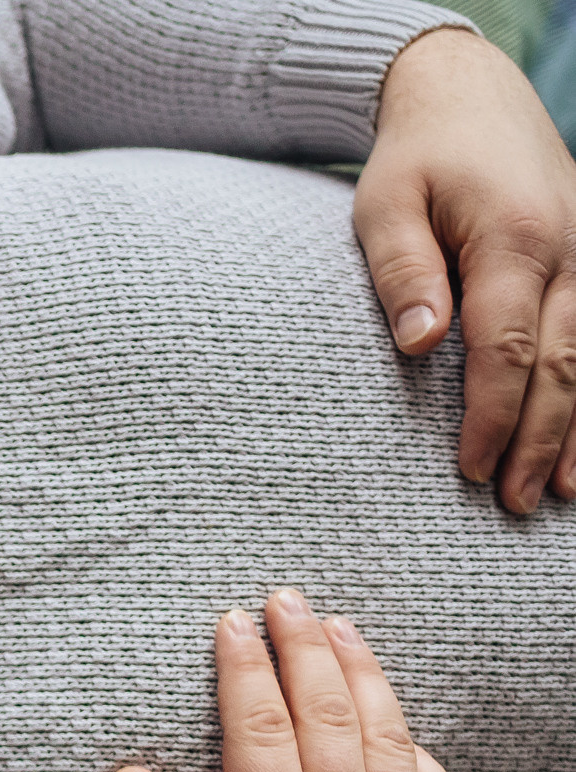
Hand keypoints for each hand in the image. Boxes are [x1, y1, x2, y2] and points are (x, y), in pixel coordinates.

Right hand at [112, 589, 465, 771]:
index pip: (258, 725)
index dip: (243, 665)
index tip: (230, 621)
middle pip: (326, 710)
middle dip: (303, 644)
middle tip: (284, 598)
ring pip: (388, 733)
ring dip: (363, 672)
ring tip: (340, 628)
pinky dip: (416, 744)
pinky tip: (396, 722)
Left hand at [357, 27, 575, 512]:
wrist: (469, 98)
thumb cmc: (418, 158)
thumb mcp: (385, 204)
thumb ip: (402, 272)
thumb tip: (418, 343)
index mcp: (515, 239)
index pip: (505, 348)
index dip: (490, 416)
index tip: (469, 470)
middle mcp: (570, 249)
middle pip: (562, 363)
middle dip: (539, 438)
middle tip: (513, 502)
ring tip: (560, 491)